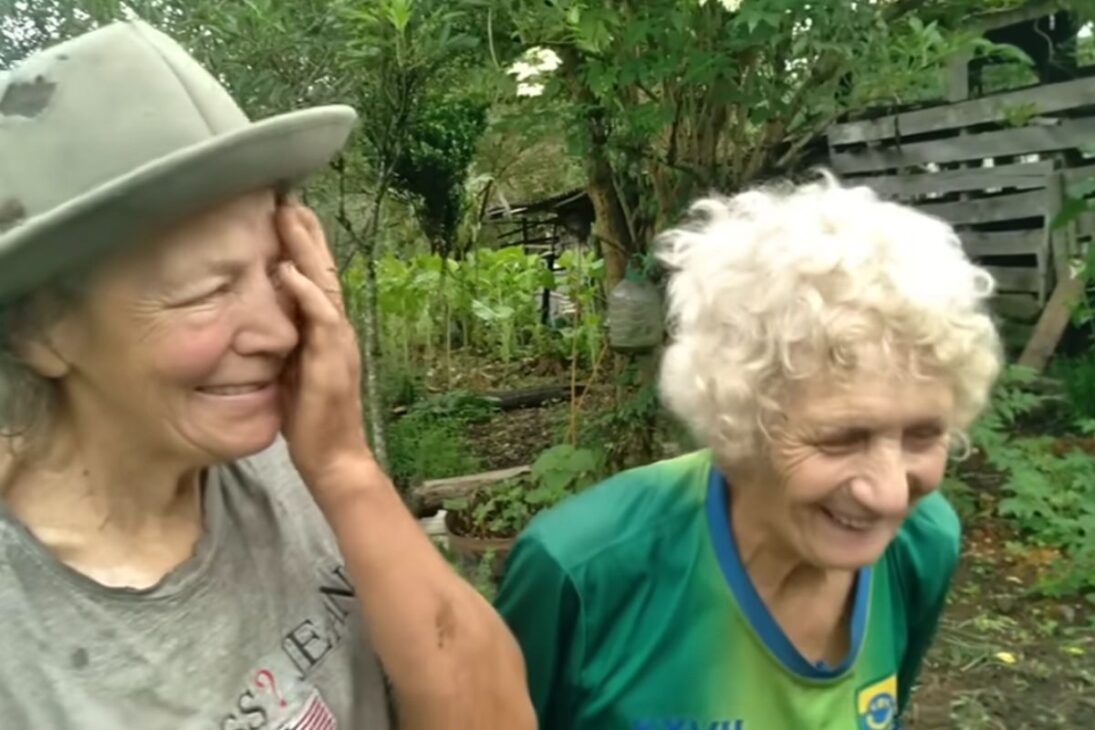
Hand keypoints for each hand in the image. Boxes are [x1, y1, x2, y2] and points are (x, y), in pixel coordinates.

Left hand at [275, 200, 370, 487]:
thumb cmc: (310, 418)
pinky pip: (322, 319)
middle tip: (289, 199)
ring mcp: (338, 343)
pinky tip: (290, 272)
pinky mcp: (331, 361)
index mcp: (327, 330)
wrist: (333, 456)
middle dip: (307, 234)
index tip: (287, 213)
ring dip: (308, 251)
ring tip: (290, 218)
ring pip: (325, 285)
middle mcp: (337, 329)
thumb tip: (264, 314)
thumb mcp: (292, 369)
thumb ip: (286, 339)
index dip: (305, 246)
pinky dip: (307, 293)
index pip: (318, 278)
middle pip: (324, 271)